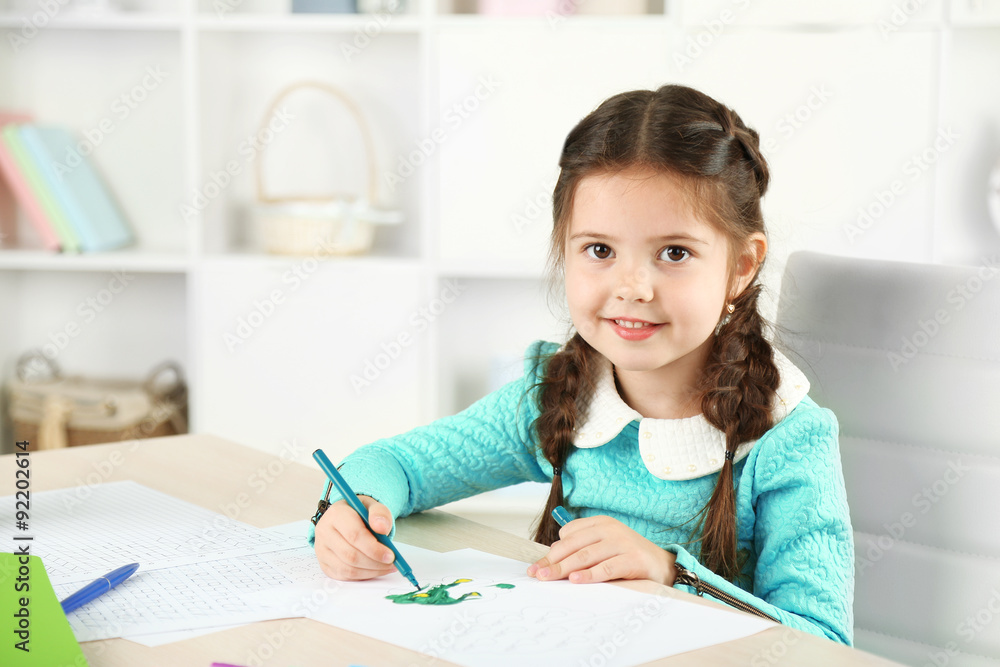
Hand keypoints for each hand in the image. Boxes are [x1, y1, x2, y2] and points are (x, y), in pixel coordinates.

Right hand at [314, 495, 396, 580]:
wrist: (345, 517)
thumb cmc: (360, 512)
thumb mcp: (372, 506)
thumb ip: (380, 513)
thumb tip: (382, 528)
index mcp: (336, 514)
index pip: (354, 535)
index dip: (374, 548)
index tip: (391, 555)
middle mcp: (324, 532)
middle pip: (350, 555)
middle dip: (375, 562)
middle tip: (392, 563)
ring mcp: (321, 550)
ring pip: (347, 569)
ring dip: (371, 571)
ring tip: (386, 567)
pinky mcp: (324, 563)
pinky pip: (344, 576)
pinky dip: (363, 576)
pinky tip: (375, 569)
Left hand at [527, 515, 676, 585]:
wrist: (662, 565)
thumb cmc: (628, 556)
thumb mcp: (604, 547)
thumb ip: (582, 549)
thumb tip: (552, 556)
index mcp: (600, 523)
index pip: (569, 534)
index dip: (552, 552)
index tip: (537, 566)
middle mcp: (609, 529)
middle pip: (574, 545)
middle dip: (553, 561)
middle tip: (537, 574)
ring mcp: (622, 543)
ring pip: (586, 556)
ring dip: (565, 568)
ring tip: (549, 577)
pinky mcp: (633, 559)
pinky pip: (607, 567)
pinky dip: (590, 574)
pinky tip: (576, 580)